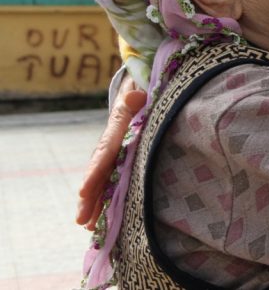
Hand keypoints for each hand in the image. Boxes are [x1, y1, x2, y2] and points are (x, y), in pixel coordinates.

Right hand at [76, 75, 146, 228]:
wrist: (140, 82)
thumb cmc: (144, 85)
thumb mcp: (142, 86)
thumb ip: (138, 94)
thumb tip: (134, 97)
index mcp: (119, 124)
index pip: (106, 150)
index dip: (96, 170)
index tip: (83, 190)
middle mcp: (113, 139)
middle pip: (99, 170)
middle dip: (90, 196)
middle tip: (82, 220)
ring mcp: (116, 148)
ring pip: (103, 177)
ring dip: (95, 201)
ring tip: (89, 226)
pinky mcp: (123, 154)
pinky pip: (112, 177)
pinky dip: (106, 195)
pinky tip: (101, 216)